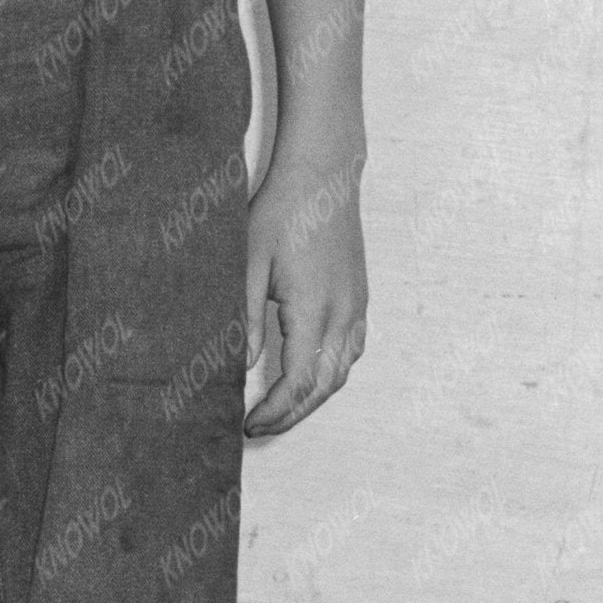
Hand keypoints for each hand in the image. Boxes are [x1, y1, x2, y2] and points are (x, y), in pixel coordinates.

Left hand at [244, 161, 367, 436]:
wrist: (322, 175)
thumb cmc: (281, 212)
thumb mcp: (248, 263)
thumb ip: (247, 319)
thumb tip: (243, 366)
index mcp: (315, 310)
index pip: (299, 382)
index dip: (275, 411)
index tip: (248, 424)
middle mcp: (344, 314)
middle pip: (325, 387)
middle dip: (292, 414)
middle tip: (259, 427)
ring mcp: (357, 306)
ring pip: (342, 371)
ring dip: (313, 397)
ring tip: (279, 408)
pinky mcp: (359, 296)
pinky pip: (351, 350)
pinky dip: (330, 373)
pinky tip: (308, 375)